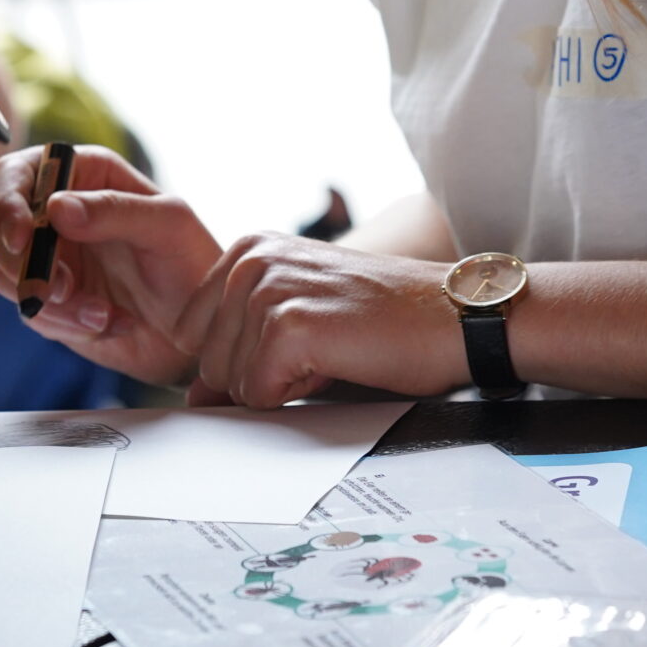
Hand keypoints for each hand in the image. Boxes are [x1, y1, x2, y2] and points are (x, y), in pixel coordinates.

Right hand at [0, 144, 221, 387]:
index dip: (7, 201)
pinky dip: (67, 324)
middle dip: (21, 261)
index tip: (22, 237)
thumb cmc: (193, 263)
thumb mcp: (168, 226)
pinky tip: (109, 322)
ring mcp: (49, 257)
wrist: (201, 329)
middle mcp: (57, 211)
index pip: (16, 172)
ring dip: (53, 301)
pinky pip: (32, 310)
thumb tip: (56, 207)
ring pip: (5, 273)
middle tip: (66, 290)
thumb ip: (114, 210)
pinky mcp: (49, 300)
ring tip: (104, 313)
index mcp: (84, 175)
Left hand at [177, 234, 465, 408]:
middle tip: (323, 347)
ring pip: (229, 383)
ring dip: (282, 384)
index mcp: (248, 249)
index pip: (191, 333)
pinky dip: (298, 396)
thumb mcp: (300, 315)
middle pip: (207, 362)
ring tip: (332, 350)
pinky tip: (338, 361)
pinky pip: (258, 396)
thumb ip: (239, 345)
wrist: (455, 316)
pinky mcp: (288, 327)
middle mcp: (251, 260)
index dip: (243, 357)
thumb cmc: (386, 318)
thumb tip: (193, 397)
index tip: (299, 341)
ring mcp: (267, 290)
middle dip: (260, 374)